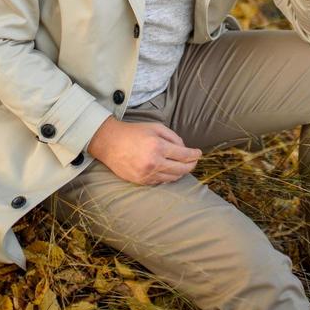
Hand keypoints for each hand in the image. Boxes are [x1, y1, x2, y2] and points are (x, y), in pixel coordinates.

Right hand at [86, 117, 201, 184]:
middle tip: (194, 161)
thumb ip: (173, 137)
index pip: (184, 155)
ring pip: (172, 178)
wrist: (110, 143)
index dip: (194, 155)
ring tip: (184, 166)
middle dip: (191, 165)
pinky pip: (161, 182)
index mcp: (158, 147)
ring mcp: (147, 174)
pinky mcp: (141, 181)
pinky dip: (169, 177)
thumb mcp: (155, 127)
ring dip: (181, 172)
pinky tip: (171, 171)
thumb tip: (184, 148)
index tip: (199, 153)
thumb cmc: (133, 132)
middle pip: (181, 169)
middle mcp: (154, 163)